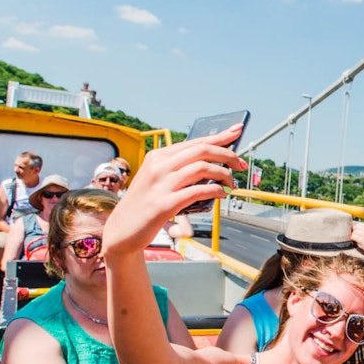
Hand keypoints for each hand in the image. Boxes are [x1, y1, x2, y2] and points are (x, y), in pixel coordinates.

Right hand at [102, 124, 245, 255]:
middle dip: (227, 154)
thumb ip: (179, 169)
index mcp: (158, 156)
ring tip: (232, 183)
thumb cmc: (145, 205)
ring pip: (202, 168)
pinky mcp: (163, 204)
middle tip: (241, 165)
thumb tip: (212, 163)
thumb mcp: (157, 180)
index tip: (238, 132)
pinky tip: (222, 194)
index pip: (195, 142)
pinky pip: (197, 192)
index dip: (220, 138)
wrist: (121, 230)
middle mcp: (159, 166)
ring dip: (224, 175)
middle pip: (202, 150)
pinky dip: (215, 191)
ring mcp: (160, 184)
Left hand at [351, 223, 363, 261]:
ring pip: (355, 232)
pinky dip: (352, 239)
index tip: (354, 232)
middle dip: (353, 231)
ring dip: (352, 235)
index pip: (361, 224)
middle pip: (357, 227)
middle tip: (353, 236)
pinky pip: (356, 237)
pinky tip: (353, 242)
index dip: (356, 227)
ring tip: (353, 240)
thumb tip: (360, 237)